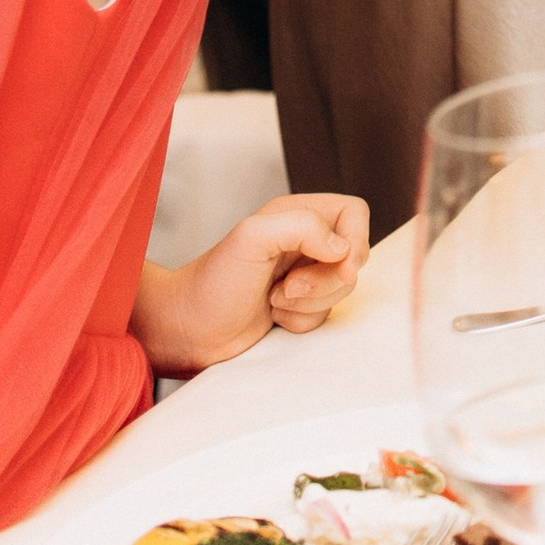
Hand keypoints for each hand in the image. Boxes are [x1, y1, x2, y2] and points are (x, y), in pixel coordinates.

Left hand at [135, 192, 369, 375]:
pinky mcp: (299, 307)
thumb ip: (302, 227)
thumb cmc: (213, 283)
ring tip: (274, 301)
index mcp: (296, 215)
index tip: (342, 267)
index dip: (355, 240)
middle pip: (353, 256)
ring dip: (309, 303)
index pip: (353, 213)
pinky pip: (324, 315)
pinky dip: (302, 321)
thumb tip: (341, 248)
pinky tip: (274, 316)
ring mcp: (303, 276)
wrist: (190, 331)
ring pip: (341, 289)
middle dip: (324, 281)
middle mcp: (304, 242)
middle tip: (288, 289)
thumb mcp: (252, 238)